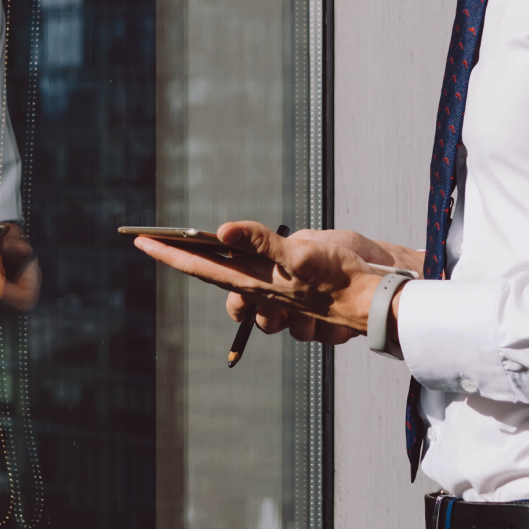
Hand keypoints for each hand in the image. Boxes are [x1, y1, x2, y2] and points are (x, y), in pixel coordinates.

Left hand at [134, 221, 400, 343]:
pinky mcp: (297, 287)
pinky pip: (279, 290)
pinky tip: (317, 277)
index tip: (140, 242)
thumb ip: (260, 243)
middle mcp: (264, 290)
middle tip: (246, 253)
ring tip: (300, 269)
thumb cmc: (345, 278)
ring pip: (251, 290)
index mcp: (257, 283)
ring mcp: (281, 291)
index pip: (202, 266)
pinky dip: (291, 278)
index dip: (170, 253)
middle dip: (221, 267)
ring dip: (263, 283)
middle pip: (223, 282)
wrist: (387, 296)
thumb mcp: (302, 254)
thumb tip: (221, 232)